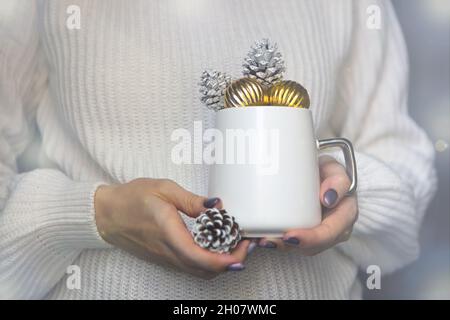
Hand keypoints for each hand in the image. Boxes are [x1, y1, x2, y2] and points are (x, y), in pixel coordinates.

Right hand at [94, 178, 250, 278]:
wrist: (106, 214)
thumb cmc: (132, 198)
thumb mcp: (164, 189)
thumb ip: (192, 201)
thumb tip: (217, 205)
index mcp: (169, 234)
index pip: (202, 258)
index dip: (227, 259)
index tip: (244, 247)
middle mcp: (169, 253)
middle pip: (205, 270)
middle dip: (231, 263)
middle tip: (246, 244)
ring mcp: (166, 259)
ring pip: (199, 272)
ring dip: (221, 265)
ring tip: (235, 246)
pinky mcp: (165, 259)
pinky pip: (191, 268)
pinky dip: (208, 263)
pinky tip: (216, 248)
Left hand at [258, 156, 357, 253]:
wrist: (323, 176)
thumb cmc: (329, 172)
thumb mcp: (336, 169)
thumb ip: (337, 181)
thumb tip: (328, 197)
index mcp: (345, 214)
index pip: (330, 232)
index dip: (311, 238)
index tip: (290, 236)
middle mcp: (334, 230)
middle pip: (313, 246)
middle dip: (289, 246)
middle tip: (268, 241)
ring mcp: (319, 234)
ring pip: (301, 248)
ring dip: (280, 247)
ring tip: (261, 241)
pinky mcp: (305, 233)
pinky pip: (292, 243)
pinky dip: (277, 242)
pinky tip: (260, 239)